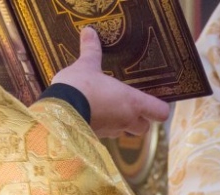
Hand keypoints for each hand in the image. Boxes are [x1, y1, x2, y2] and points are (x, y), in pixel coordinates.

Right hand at [51, 27, 169, 136]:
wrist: (58, 113)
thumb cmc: (79, 87)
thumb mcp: (85, 65)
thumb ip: (91, 50)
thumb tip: (89, 32)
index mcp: (132, 102)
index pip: (160, 112)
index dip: (160, 107)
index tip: (154, 100)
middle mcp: (126, 119)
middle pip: (144, 127)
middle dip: (141, 119)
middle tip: (130, 105)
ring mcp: (111, 131)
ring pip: (125, 131)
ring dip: (121, 123)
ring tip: (109, 108)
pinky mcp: (96, 137)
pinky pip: (107, 133)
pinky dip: (104, 125)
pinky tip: (92, 114)